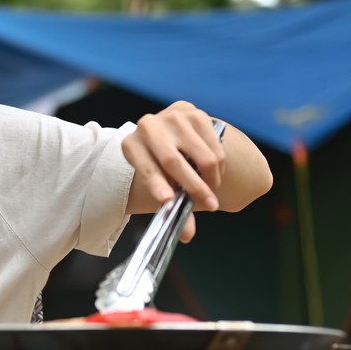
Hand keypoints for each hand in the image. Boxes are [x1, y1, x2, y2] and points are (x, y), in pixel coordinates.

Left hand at [122, 101, 225, 240]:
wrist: (165, 133)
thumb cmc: (159, 165)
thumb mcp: (159, 183)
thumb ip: (174, 206)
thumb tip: (188, 235)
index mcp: (131, 145)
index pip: (145, 167)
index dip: (156, 185)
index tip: (168, 201)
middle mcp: (148, 126)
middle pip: (173, 162)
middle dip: (194, 187)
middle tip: (210, 206)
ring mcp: (173, 117)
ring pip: (202, 156)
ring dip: (211, 179)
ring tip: (210, 189)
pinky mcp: (195, 114)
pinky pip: (215, 147)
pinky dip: (219, 166)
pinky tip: (212, 172)